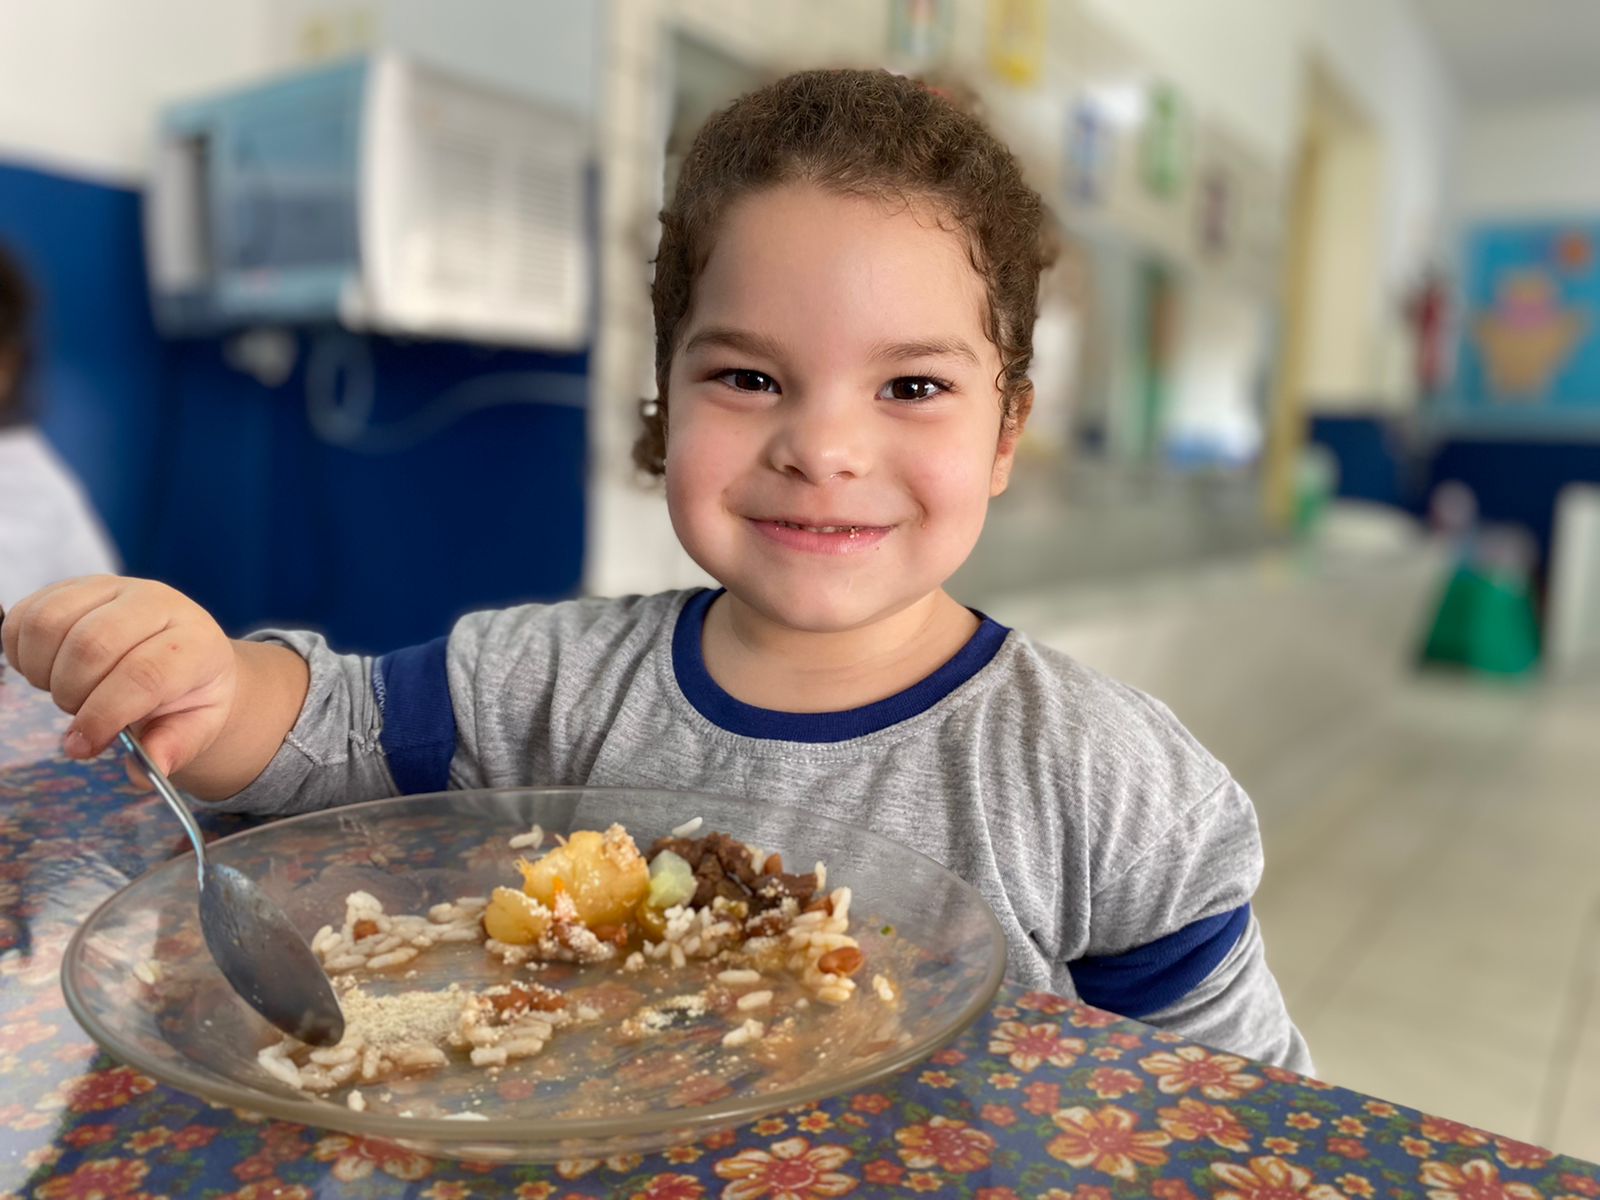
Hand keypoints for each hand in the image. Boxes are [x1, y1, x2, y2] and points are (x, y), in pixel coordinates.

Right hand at [0, 576, 238, 777]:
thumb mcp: (199, 725)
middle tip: (81, 717)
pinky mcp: (76, 586)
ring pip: (51, 623)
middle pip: (91, 644)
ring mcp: (114, 587)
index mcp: (196, 641)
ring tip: (68, 691)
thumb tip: (144, 771)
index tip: (85, 745)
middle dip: (73, 694)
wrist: (185, 656)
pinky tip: (49, 670)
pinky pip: (28, 614)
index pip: (144, 673)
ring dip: (45, 672)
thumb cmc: (190, 693)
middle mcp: (157, 602)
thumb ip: (175, 747)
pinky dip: (23, 651)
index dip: (105, 715)